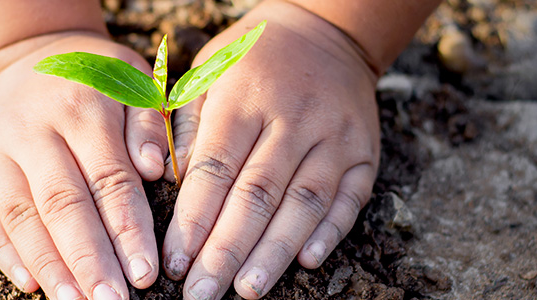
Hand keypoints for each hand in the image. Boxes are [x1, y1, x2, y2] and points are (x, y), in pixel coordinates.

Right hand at [0, 32, 167, 298]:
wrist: (29, 54)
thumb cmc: (97, 77)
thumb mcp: (133, 79)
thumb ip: (147, 123)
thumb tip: (156, 169)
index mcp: (81, 107)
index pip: (108, 179)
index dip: (127, 229)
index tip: (145, 272)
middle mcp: (33, 130)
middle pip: (62, 204)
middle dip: (89, 260)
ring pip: (21, 216)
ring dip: (49, 266)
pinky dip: (6, 253)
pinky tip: (31, 285)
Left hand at [160, 2, 380, 298]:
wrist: (324, 32)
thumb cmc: (252, 61)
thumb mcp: (207, 73)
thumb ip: (187, 125)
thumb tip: (172, 183)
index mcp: (244, 99)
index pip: (215, 170)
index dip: (193, 221)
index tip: (174, 263)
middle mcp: (292, 119)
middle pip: (257, 195)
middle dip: (226, 251)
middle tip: (202, 294)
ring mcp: (334, 136)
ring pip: (303, 203)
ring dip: (274, 252)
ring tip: (247, 290)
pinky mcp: (365, 152)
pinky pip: (349, 199)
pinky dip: (330, 233)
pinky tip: (307, 263)